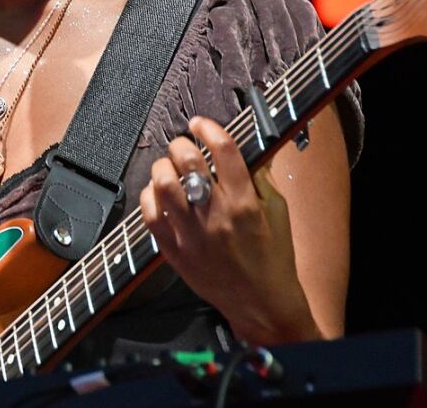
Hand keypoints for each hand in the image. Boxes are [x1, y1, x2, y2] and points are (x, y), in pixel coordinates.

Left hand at [138, 115, 322, 344]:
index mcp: (245, 204)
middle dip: (182, 145)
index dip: (209, 128)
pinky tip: (159, 194)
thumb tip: (248, 146)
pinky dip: (149, 196)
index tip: (200, 123)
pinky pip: (150, 214)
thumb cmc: (273, 258)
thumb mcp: (277, 212)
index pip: (224, 151)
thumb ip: (261, 177)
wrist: (262, 304)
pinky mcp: (174, 251)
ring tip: (169, 168)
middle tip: (183, 146)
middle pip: (188, 163)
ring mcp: (191, 235)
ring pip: (163, 185)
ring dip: (163, 167)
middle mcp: (216, 216)